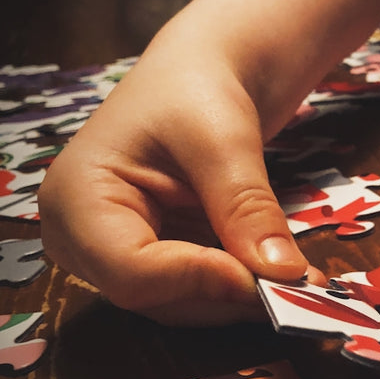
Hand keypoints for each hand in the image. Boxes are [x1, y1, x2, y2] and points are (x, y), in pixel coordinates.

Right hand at [38, 51, 320, 325]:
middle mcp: (84, 240)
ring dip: (244, 299)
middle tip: (301, 288)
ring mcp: (118, 255)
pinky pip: (200, 292)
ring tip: (304, 283)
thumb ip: (247, 207)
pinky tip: (290, 278)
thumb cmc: (196, 88)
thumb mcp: (224, 140)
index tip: (268, 277)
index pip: (130, 270)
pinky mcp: (157, 262)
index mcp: (75, 200)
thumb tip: (283, 274)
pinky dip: (245, 288)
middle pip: (156, 297)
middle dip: (229, 296)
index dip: (199, 281)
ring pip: (183, 304)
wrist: (202, 74)